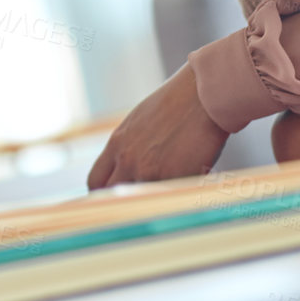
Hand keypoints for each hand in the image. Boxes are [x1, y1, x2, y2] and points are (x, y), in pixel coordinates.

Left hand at [87, 62, 231, 189]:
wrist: (203, 95)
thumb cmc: (178, 102)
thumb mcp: (140, 121)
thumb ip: (129, 145)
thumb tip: (127, 164)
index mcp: (117, 143)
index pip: (95, 181)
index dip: (103, 193)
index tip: (113, 198)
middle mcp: (127, 160)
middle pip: (110, 197)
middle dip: (122, 203)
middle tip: (138, 205)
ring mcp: (149, 172)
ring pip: (140, 201)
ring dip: (152, 200)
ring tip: (169, 193)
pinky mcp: (172, 178)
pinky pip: (169, 197)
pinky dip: (177, 195)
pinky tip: (189, 184)